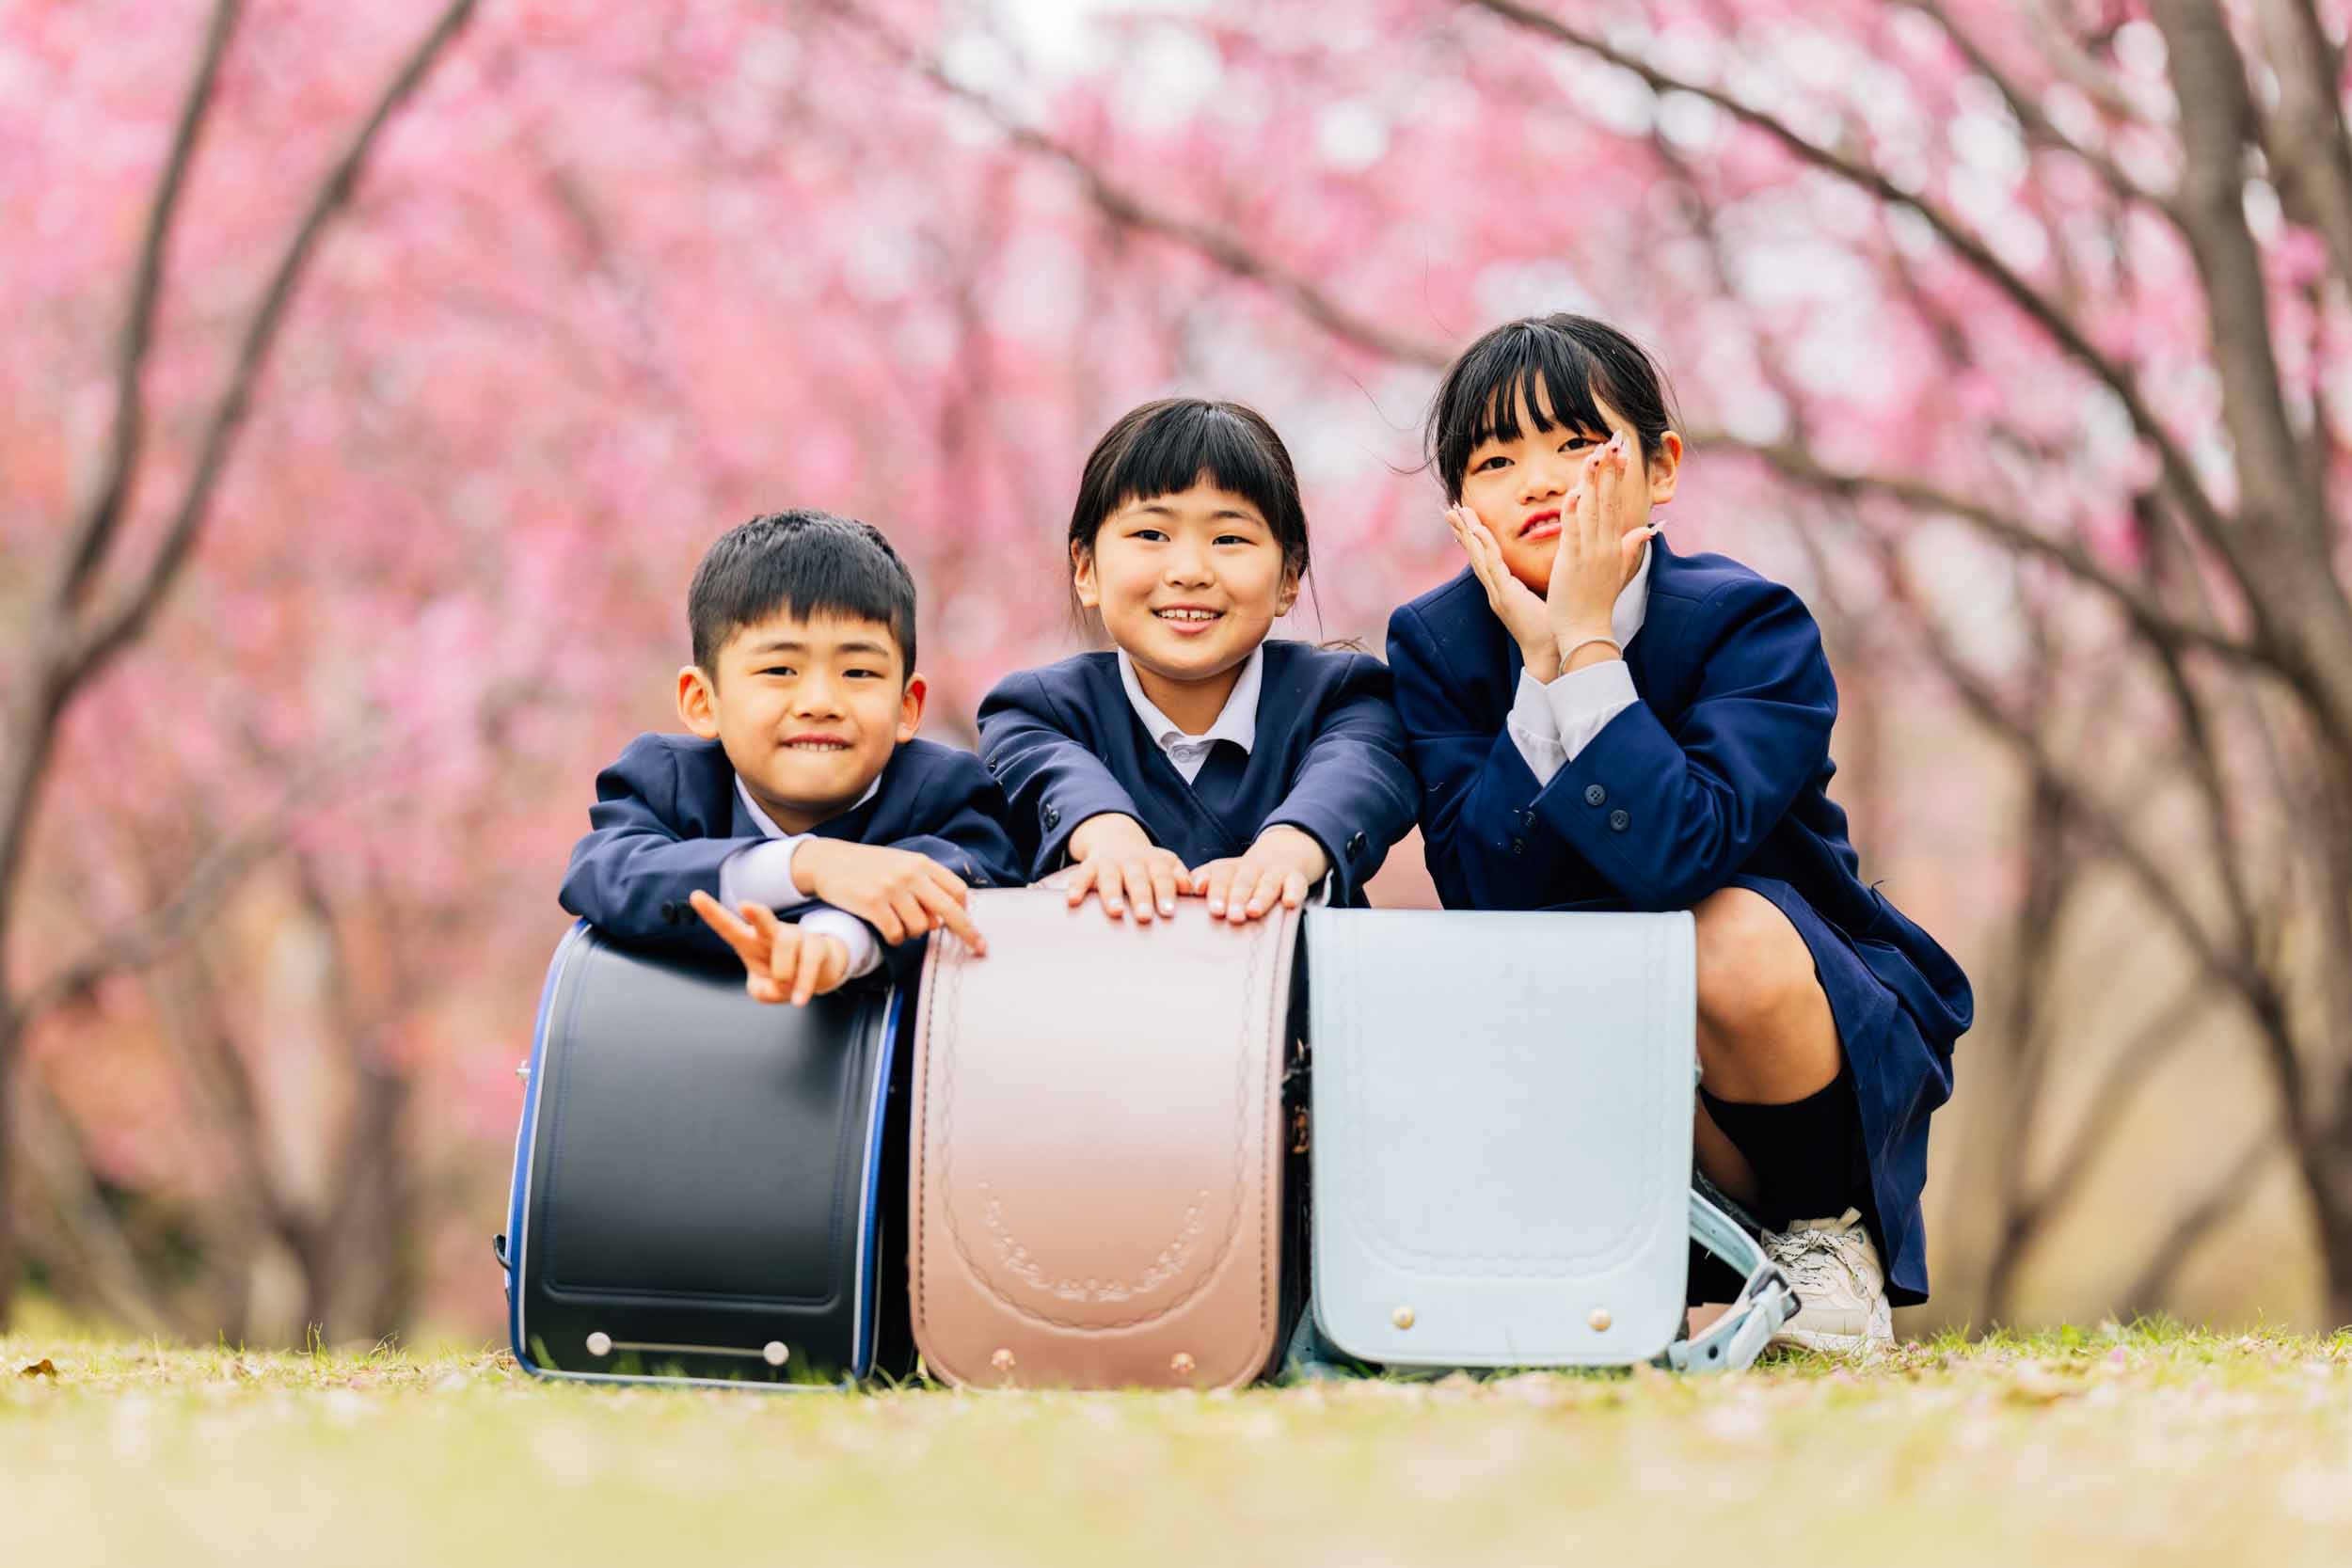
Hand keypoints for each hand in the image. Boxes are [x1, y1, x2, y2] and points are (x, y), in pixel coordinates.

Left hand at [689, 891, 853, 1005]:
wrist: (818, 971)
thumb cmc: (783, 974)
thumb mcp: (764, 990)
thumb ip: (763, 992)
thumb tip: (779, 986)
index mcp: (750, 941)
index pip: (728, 926)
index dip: (711, 912)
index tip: (695, 896)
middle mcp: (772, 934)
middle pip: (764, 920)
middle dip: (756, 913)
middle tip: (745, 905)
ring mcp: (797, 936)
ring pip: (787, 942)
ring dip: (783, 969)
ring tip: (783, 984)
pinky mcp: (818, 946)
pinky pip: (809, 962)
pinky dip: (803, 983)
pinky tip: (799, 1000)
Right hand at [790, 838, 984, 953]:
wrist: (829, 861)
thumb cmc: (868, 867)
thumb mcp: (901, 864)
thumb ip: (924, 884)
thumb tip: (942, 919)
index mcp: (921, 863)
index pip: (957, 889)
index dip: (964, 910)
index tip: (969, 925)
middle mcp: (910, 874)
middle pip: (949, 910)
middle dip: (967, 932)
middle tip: (978, 948)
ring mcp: (892, 888)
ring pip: (921, 927)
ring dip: (913, 933)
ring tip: (898, 923)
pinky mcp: (873, 903)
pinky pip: (897, 934)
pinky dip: (895, 938)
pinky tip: (886, 929)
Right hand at [1063, 813, 1191, 921]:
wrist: (1115, 838)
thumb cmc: (1148, 864)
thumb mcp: (1167, 864)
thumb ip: (1180, 876)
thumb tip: (1194, 889)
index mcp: (1155, 862)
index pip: (1162, 877)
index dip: (1166, 893)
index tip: (1169, 912)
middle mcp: (1132, 861)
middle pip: (1137, 879)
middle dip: (1140, 897)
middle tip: (1144, 917)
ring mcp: (1110, 863)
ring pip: (1110, 878)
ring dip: (1112, 894)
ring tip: (1115, 911)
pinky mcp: (1089, 866)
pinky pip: (1081, 876)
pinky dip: (1076, 887)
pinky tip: (1072, 901)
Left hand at [1190, 825, 1327, 923]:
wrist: (1284, 851)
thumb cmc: (1245, 874)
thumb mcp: (1224, 874)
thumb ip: (1204, 879)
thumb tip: (1189, 888)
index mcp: (1231, 868)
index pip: (1221, 874)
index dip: (1216, 890)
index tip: (1213, 907)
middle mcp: (1252, 868)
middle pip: (1243, 880)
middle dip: (1237, 897)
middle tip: (1232, 915)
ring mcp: (1275, 872)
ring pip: (1267, 883)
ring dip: (1260, 897)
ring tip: (1254, 911)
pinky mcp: (1296, 878)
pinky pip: (1296, 885)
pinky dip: (1293, 893)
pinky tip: (1288, 903)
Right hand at [1447, 504, 1561, 682]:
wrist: (1550, 653)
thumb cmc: (1550, 629)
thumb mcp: (1541, 598)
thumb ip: (1536, 582)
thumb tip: (1547, 565)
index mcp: (1503, 590)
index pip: (1484, 558)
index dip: (1473, 538)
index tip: (1465, 518)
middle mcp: (1495, 590)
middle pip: (1474, 554)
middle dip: (1462, 530)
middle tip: (1450, 508)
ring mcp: (1498, 592)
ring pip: (1478, 556)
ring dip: (1467, 532)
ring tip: (1457, 512)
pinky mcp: (1506, 595)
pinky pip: (1492, 566)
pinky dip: (1483, 547)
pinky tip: (1477, 530)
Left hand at [1545, 431, 1654, 667]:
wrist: (1587, 631)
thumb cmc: (1597, 603)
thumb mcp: (1620, 572)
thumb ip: (1632, 548)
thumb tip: (1648, 530)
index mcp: (1615, 545)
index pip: (1617, 502)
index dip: (1619, 475)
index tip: (1622, 450)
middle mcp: (1606, 544)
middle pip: (1609, 498)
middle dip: (1612, 467)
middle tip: (1615, 438)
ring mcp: (1591, 552)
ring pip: (1593, 508)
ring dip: (1595, 479)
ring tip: (1597, 452)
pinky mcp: (1573, 561)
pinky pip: (1574, 530)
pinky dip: (1574, 510)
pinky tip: (1575, 489)